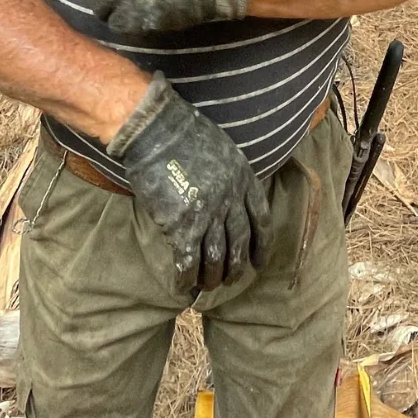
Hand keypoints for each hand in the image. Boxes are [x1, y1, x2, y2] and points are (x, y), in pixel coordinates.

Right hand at [108, 75, 270, 292]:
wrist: (156, 130)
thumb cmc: (184, 133)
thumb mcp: (223, 150)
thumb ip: (231, 178)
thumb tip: (229, 202)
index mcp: (244, 178)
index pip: (262, 220)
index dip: (262, 245)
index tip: (259, 263)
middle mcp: (231, 199)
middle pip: (239, 244)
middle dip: (235, 267)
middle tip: (230, 280)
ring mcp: (207, 213)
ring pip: (216, 258)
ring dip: (212, 278)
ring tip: (207, 287)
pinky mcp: (181, 225)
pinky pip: (187, 262)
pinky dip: (185, 279)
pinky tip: (182, 287)